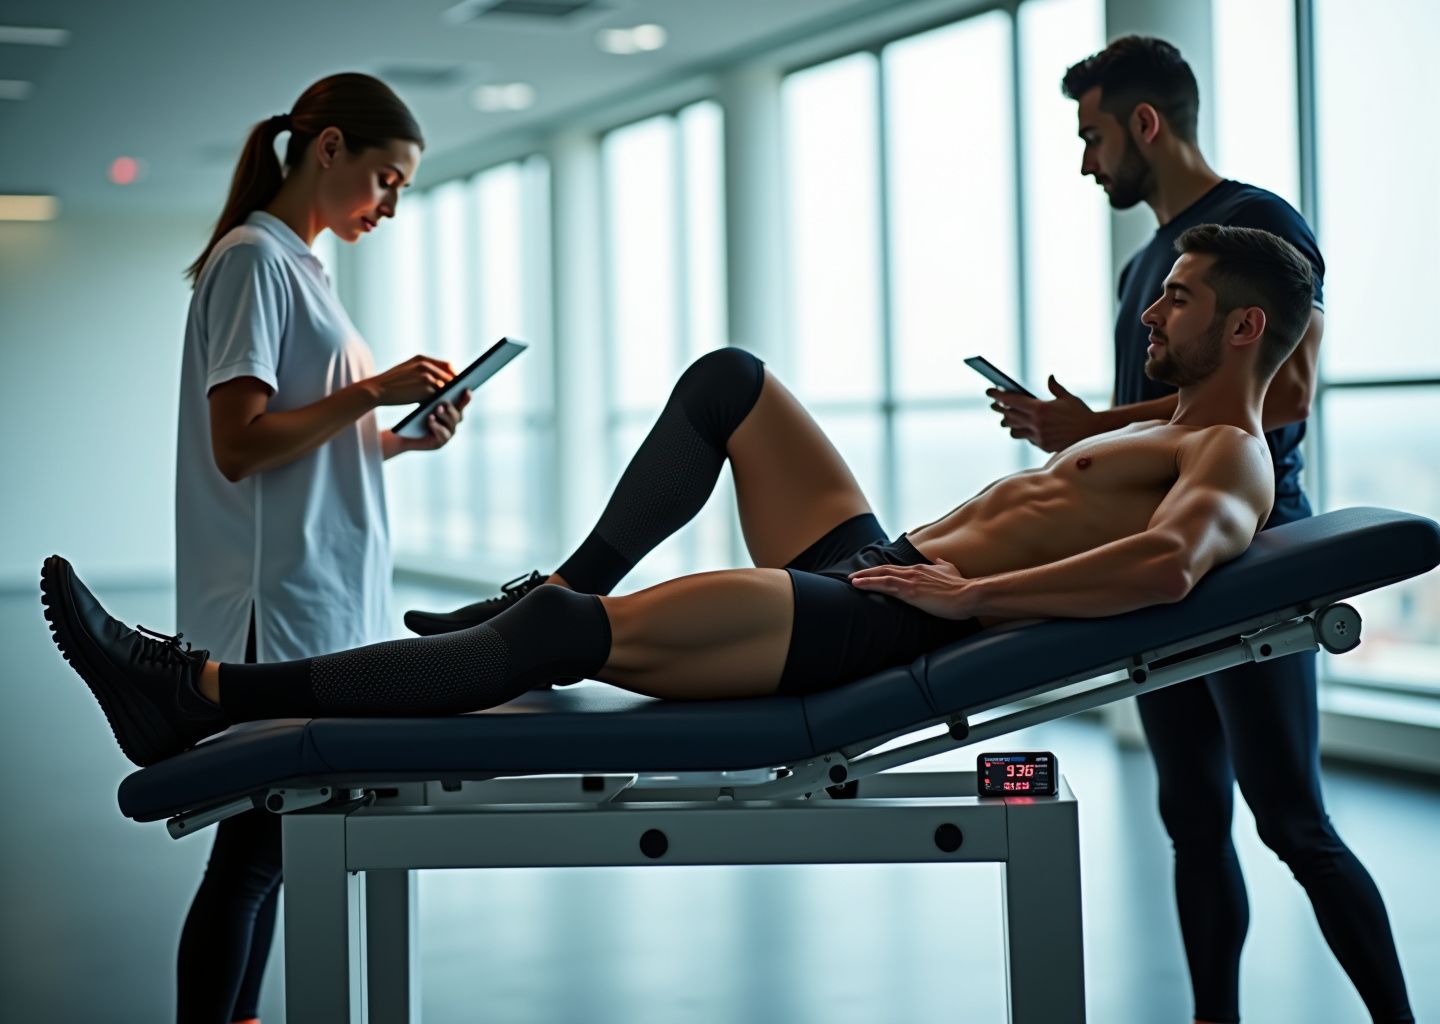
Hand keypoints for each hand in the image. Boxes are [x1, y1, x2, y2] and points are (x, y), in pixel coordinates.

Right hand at [364, 355, 454, 405]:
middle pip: (450, 377)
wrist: (377, 390)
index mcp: (422, 359)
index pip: (447, 365)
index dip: (454, 375)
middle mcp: (426, 365)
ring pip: (445, 387)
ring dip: (449, 396)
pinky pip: (439, 396)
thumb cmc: (391, 383)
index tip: (457, 384)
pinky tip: (442, 407)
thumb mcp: (407, 370)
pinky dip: (441, 401)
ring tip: (451, 404)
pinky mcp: (425, 389)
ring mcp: (426, 376)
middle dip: (454, 387)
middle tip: (459, 396)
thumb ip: (423, 371)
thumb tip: (441, 380)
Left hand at [389, 390, 470, 453]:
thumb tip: (446, 375)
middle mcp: (453, 423)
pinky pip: (442, 434)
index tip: (466, 389)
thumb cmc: (415, 414)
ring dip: (445, 415)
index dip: (466, 397)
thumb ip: (436, 391)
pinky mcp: (440, 443)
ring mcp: (448, 434)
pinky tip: (430, 418)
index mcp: (452, 411)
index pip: (463, 403)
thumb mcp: (425, 401)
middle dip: (452, 406)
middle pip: (459, 414)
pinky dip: (436, 426)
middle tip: (445, 400)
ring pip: (452, 424)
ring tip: (437, 408)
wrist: (403, 433)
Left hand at [848, 559, 975, 618]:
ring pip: (882, 576)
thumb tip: (937, 560)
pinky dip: (869, 583)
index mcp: (921, 569)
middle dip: (868, 573)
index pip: (897, 568)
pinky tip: (858, 585)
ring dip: (864, 578)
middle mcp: (913, 571)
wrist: (969, 595)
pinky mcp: (910, 591)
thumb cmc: (962, 587)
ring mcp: (911, 580)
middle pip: (885, 570)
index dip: (882, 571)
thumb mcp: (951, 571)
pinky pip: (885, 585)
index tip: (871, 574)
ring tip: (851, 581)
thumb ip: (942, 565)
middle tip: (853, 576)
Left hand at [987, 376, 1097, 452]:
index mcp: (1040, 409)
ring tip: (1005, 418)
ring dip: (1009, 424)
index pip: (1012, 401)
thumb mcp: (1068, 398)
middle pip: (1010, 416)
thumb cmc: (1081, 413)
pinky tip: (1023, 427)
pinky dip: (1024, 432)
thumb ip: (1055, 388)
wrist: (1094, 434)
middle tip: (994, 405)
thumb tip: (1049, 377)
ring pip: (1014, 430)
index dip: (998, 395)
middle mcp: (1036, 424)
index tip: (989, 390)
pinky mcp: (1042, 446)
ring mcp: (1038, 437)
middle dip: (1000, 409)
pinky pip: (1027, 438)